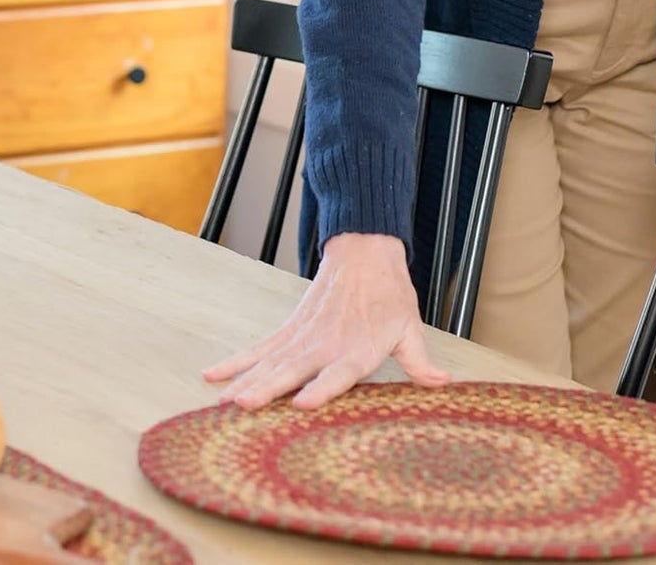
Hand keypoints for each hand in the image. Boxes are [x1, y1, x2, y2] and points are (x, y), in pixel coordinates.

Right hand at [202, 232, 450, 408]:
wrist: (362, 250)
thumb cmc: (389, 293)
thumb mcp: (410, 326)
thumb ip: (419, 360)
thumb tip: (442, 382)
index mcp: (357, 347)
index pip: (338, 372)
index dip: (321, 388)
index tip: (302, 402)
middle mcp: (325, 343)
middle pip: (293, 369)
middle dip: (268, 388)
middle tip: (244, 405)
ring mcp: (303, 335)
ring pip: (270, 361)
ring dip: (246, 381)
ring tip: (225, 400)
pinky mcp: (290, 329)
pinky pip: (259, 350)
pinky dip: (235, 363)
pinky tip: (213, 376)